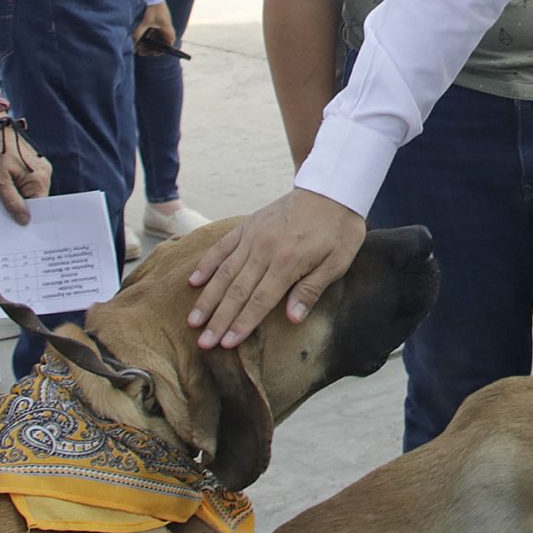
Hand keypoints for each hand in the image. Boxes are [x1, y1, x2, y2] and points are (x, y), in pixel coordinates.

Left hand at [0, 123, 51, 222]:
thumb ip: (13, 202)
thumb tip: (25, 220)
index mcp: (39, 178)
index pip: (39, 206)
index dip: (27, 216)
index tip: (15, 225)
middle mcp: (44, 172)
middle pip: (37, 200)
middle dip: (22, 207)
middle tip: (6, 215)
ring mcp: (40, 167)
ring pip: (32, 192)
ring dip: (19, 198)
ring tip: (4, 199)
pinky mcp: (33, 164)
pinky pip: (29, 183)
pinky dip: (19, 189)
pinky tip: (7, 189)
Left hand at [136, 0, 176, 51]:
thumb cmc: (154, 9)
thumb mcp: (146, 22)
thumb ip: (139, 32)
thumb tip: (133, 41)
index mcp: (168, 29)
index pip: (169, 43)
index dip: (162, 50)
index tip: (154, 53)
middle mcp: (167, 28)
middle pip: (161, 41)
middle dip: (152, 47)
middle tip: (142, 51)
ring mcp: (163, 24)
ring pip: (157, 37)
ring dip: (150, 41)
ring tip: (139, 45)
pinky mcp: (159, 21)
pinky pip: (155, 31)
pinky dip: (149, 35)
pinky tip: (141, 37)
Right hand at [186, 188, 365, 348]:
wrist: (332, 188)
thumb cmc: (339, 229)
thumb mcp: (338, 262)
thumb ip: (312, 290)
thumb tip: (292, 318)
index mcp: (288, 262)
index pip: (260, 301)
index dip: (242, 324)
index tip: (226, 344)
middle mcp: (265, 250)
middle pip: (237, 291)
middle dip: (219, 319)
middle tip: (203, 342)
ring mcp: (253, 236)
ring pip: (224, 272)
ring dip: (208, 298)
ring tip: (193, 320)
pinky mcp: (248, 225)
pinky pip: (222, 246)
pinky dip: (207, 264)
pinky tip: (194, 282)